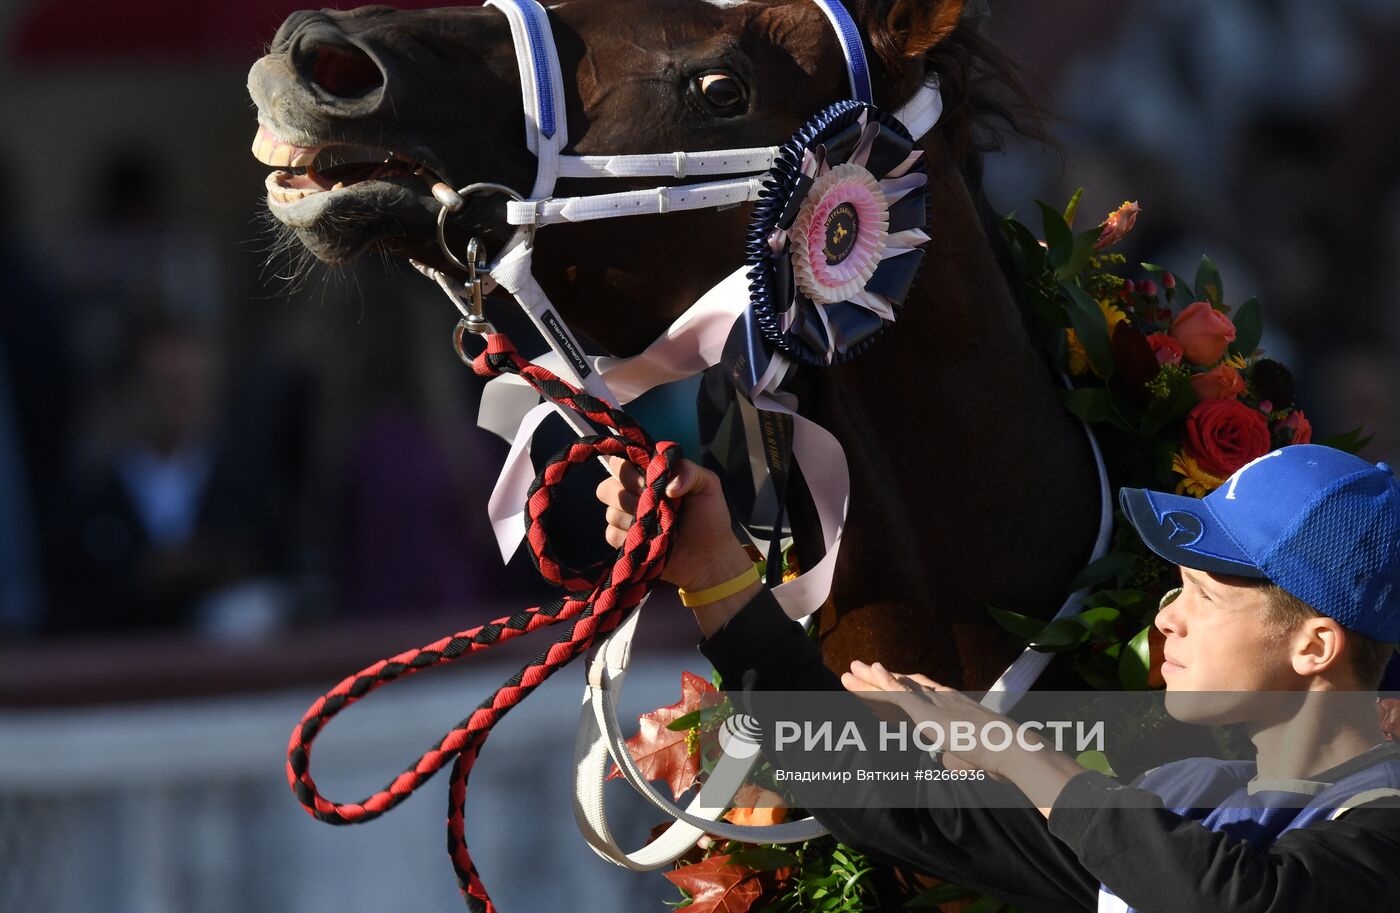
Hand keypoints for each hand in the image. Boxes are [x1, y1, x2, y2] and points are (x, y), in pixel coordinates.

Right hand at [595, 456, 751, 592]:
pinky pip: (612, 534)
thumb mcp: (708, 485)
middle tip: (653, 502)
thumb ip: (688, 471)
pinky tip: (650, 539)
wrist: (710, 555)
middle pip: (606, 487)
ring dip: (634, 518)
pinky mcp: (624, 542)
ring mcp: (627, 519)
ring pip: (610, 512)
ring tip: (659, 524)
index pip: (621, 463)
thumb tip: (666, 485)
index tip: (647, 480)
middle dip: (628, 494)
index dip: (628, 469)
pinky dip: (630, 537)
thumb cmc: (710, 517)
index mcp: (649, 477)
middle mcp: (633, 495)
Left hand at [840, 661, 1030, 777]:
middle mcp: (942, 698)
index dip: (898, 689)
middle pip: (902, 686)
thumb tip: (947, 760)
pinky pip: (900, 693)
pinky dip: (884, 681)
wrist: (1010, 749)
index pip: (918, 696)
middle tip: (856, 670)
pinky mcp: (928, 710)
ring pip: (894, 687)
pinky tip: (871, 671)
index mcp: (951, 709)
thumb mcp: (970, 756)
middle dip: (877, 680)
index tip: (883, 683)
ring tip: (849, 671)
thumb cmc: (997, 756)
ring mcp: (934, 702)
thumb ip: (954, 755)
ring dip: (869, 679)